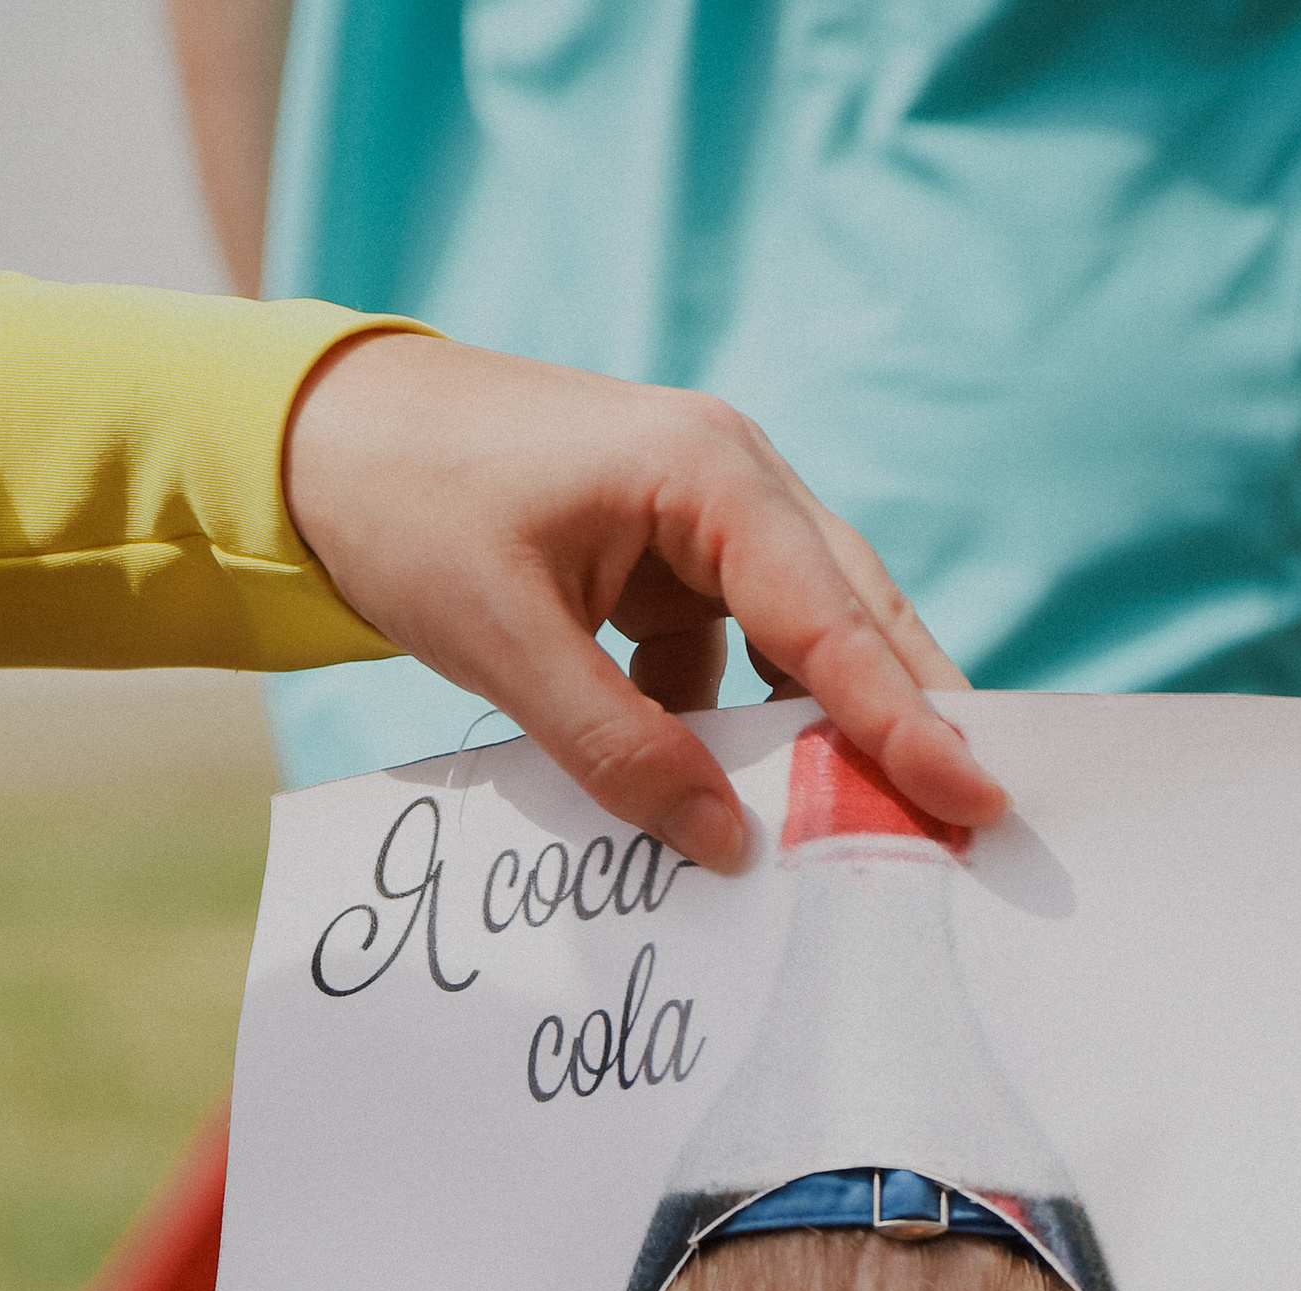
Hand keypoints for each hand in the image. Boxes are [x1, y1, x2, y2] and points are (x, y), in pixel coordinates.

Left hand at [282, 334, 1006, 867]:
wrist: (322, 437)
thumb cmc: (406, 508)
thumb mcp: (503, 641)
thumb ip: (617, 749)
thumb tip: (727, 844)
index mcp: (705, 472)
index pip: (830, 619)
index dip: (903, 720)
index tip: (972, 798)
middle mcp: (732, 480)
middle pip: (855, 617)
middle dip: (911, 721)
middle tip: (978, 824)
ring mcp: (707, 517)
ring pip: (807, 639)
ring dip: (832, 731)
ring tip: (878, 827)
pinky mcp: (672, 560)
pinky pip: (739, 657)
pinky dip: (745, 727)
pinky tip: (740, 800)